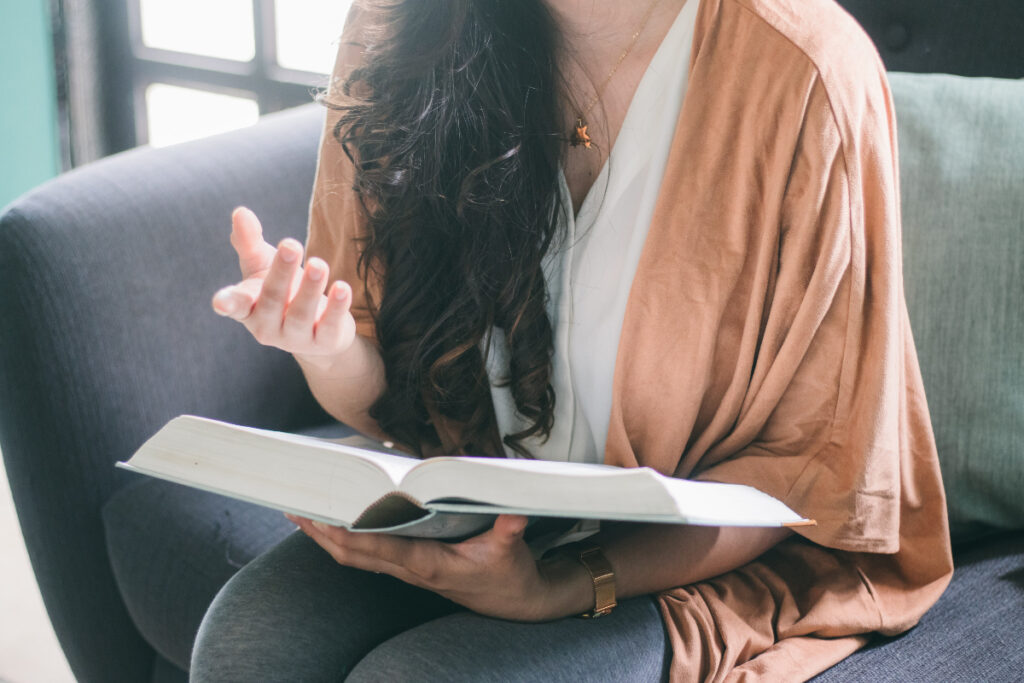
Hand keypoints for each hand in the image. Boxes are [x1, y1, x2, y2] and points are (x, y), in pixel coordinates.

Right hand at [211, 207, 356, 361]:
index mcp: (248, 307)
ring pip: (301, 314)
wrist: (317, 327)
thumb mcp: (262, 265)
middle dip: (282, 273)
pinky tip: (342, 287)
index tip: (221, 301)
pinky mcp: (324, 342)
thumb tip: (240, 212)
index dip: (228, 303)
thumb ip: (249, 242)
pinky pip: (329, 326)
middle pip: (273, 299)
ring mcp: (295, 338)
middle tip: (291, 245)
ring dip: (310, 288)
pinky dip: (336, 307)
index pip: (236, 305)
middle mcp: (267, 326)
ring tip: (318, 263)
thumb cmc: (282, 290)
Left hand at [285, 513, 592, 621]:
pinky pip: (367, 555)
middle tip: (294, 507)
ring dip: (326, 538)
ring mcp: (407, 571)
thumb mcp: (511, 551)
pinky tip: (333, 524)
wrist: (515, 602)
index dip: (349, 534)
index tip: (323, 516)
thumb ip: (510, 530)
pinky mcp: (410, 568)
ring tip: (300, 513)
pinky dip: (344, 540)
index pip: (380, 548)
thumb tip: (514, 513)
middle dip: (322, 533)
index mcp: (429, 564)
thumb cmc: (509, 575)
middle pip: (354, 554)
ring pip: (355, 557)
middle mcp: (411, 570)